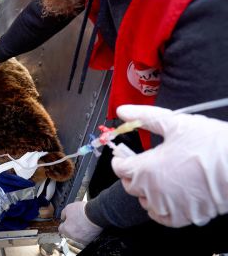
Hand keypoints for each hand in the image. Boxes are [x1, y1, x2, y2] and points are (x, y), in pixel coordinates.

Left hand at [58, 201, 101, 248]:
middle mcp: (73, 237)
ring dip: (79, 231)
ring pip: (78, 236)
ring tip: (84, 223)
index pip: (61, 229)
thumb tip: (63, 217)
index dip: (63, 224)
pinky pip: (86, 238)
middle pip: (69, 233)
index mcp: (66, 229)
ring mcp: (82, 240)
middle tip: (76, 221)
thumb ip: (63, 214)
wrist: (96, 214)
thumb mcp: (68, 207)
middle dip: (71, 228)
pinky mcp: (90, 240)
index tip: (66, 221)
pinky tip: (89, 227)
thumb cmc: (83, 211)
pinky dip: (87, 234)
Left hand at [112, 105, 227, 226]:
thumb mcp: (174, 123)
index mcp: (146, 169)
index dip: (119, 160)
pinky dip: (158, 208)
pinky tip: (165, 197)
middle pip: (130, 185)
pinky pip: (161, 217)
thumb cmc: (210, 143)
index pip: (120, 168)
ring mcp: (168, 206)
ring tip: (155, 178)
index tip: (122, 156)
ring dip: (144, 191)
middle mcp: (153, 191)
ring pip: (144, 202)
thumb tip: (123, 111)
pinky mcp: (184, 217)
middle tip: (140, 163)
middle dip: (131, 173)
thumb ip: (144, 117)